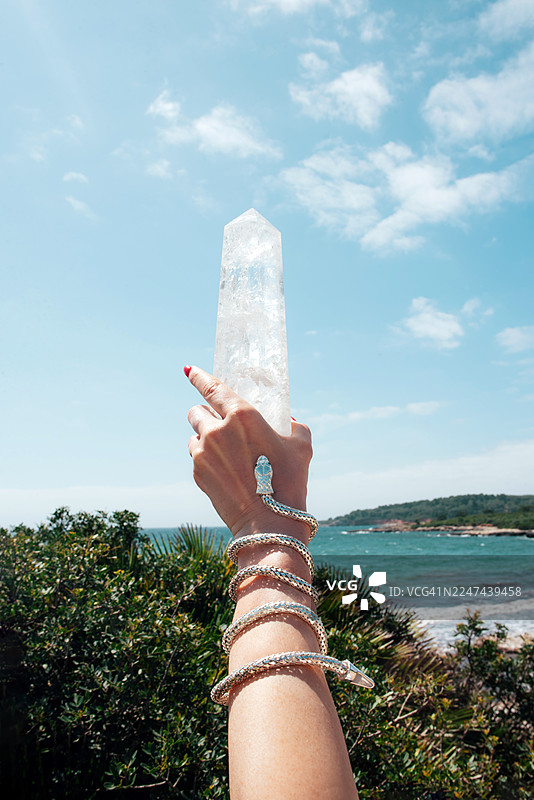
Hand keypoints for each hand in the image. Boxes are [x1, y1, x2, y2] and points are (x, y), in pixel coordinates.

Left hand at [185, 366, 311, 539]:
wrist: (269, 522)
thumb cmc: (289, 482)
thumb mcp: (301, 446)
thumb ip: (293, 425)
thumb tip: (287, 421)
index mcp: (242, 415)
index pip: (212, 387)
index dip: (198, 376)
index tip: (189, 370)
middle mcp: (218, 429)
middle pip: (197, 410)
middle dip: (205, 413)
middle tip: (220, 424)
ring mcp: (204, 451)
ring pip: (194, 434)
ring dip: (204, 437)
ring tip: (224, 452)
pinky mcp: (197, 472)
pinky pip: (196, 456)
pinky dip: (206, 458)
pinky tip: (225, 470)